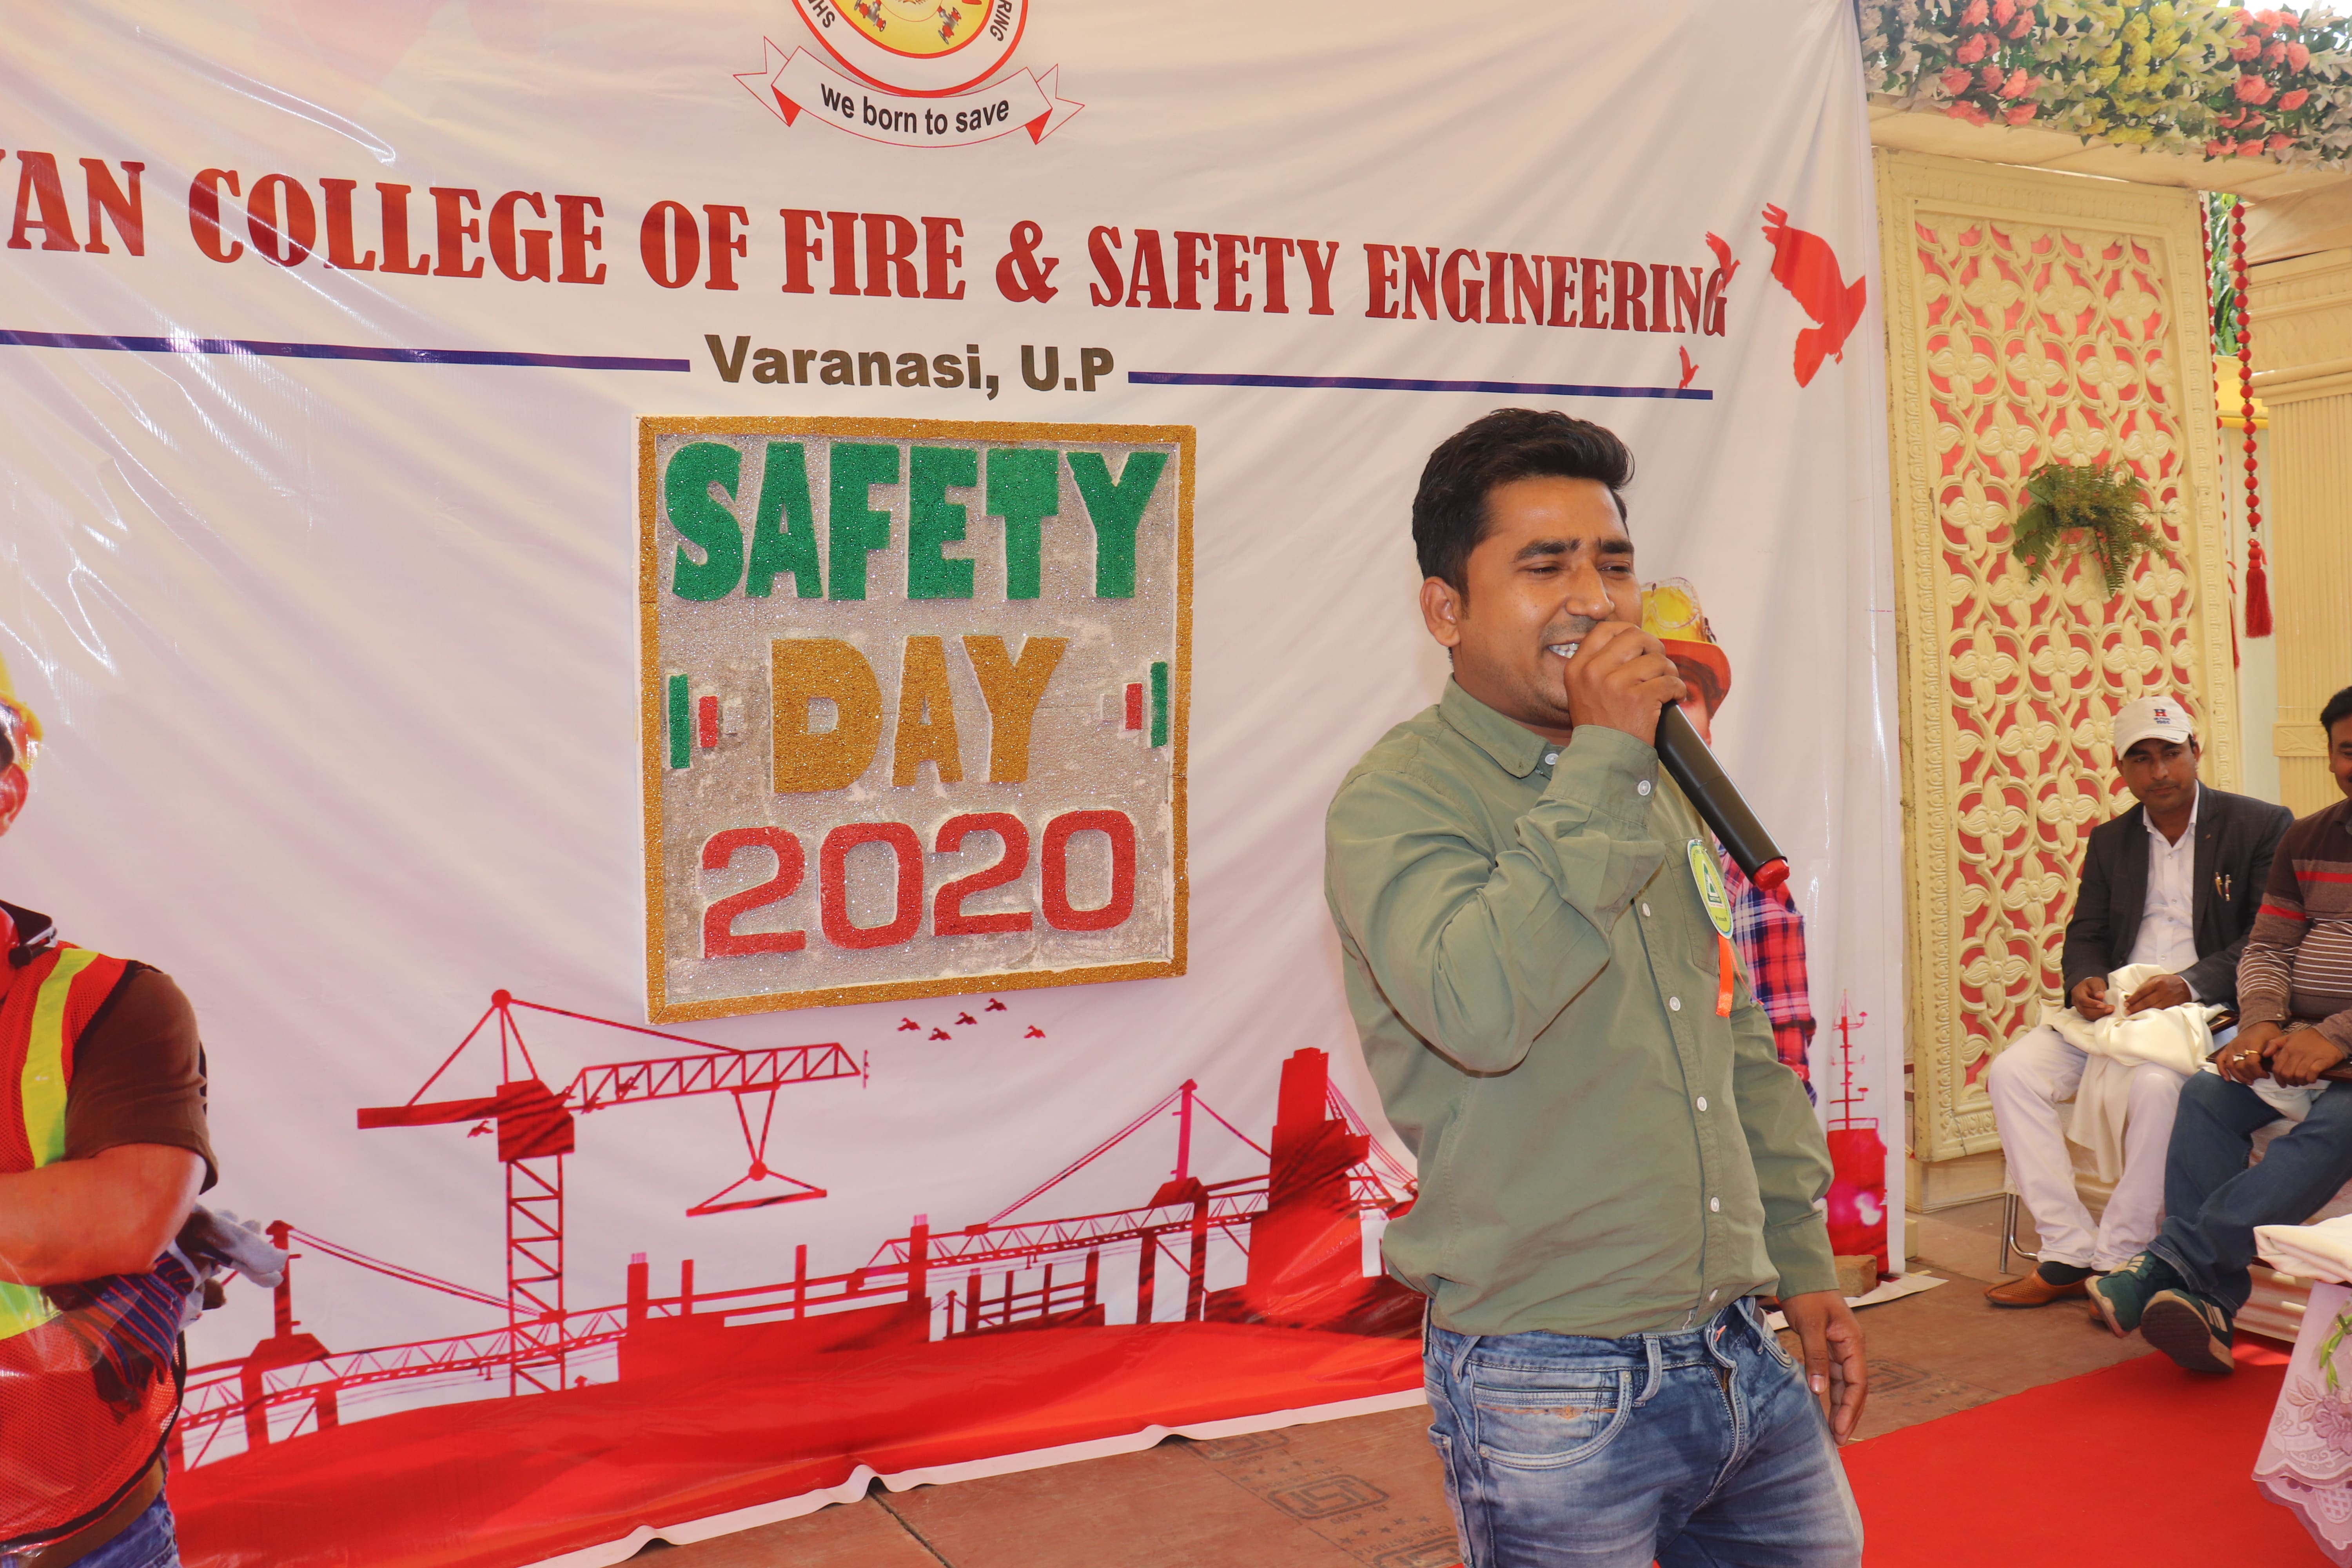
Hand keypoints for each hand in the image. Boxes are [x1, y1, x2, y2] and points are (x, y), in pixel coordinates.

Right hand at [1560, 621, 1685, 741]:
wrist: (1603, 759)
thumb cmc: (1598, 726)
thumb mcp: (1582, 690)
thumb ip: (1597, 664)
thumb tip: (1631, 639)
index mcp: (1578, 667)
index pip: (1604, 629)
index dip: (1627, 631)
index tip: (1638, 644)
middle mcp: (1594, 672)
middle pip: (1634, 637)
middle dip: (1653, 647)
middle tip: (1658, 663)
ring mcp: (1616, 685)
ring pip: (1657, 660)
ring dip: (1669, 671)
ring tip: (1667, 685)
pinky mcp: (1640, 699)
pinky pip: (1670, 681)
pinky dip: (1678, 690)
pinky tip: (1674, 698)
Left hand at [1779, 1289, 1867, 1443]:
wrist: (1801, 1272)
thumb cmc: (1807, 1294)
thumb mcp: (1810, 1324)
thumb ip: (1815, 1356)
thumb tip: (1818, 1390)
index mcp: (1853, 1342)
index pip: (1857, 1383)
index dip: (1850, 1408)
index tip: (1840, 1430)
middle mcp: (1851, 1348)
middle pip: (1854, 1388)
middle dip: (1849, 1414)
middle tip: (1838, 1440)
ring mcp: (1841, 1348)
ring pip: (1845, 1384)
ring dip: (1841, 1407)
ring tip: (1833, 1432)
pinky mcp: (1829, 1347)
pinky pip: (1834, 1376)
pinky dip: (1831, 1393)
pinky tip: (1825, 1407)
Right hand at [2070, 976, 2112, 1020]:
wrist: (2089, 988)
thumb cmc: (2091, 984)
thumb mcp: (2095, 981)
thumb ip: (2097, 988)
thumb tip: (2100, 996)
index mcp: (2077, 993)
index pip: (2083, 1000)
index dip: (2093, 1004)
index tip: (2103, 1004)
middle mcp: (2076, 1003)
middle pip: (2085, 1010)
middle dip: (2099, 1011)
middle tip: (2110, 1008)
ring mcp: (2080, 1009)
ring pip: (2088, 1016)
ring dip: (2100, 1015)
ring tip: (2110, 1010)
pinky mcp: (2085, 1014)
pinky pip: (2091, 1018)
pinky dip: (2100, 1017)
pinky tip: (2107, 1013)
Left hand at [2125, 973, 2192, 1014]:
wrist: (2187, 985)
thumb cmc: (2168, 981)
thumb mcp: (2157, 978)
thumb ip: (2146, 985)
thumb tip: (2134, 995)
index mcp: (2158, 982)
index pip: (2142, 992)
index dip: (2133, 999)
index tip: (2126, 1003)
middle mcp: (2163, 991)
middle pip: (2146, 1001)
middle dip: (2135, 1007)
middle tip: (2127, 1012)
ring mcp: (2169, 1000)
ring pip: (2153, 1008)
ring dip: (2142, 1012)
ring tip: (2133, 1015)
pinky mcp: (2174, 1006)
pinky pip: (2161, 1012)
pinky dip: (2152, 1014)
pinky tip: (2146, 1016)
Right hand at [2219, 1021, 2281, 1083]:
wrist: (2259, 1024)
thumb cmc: (2269, 1034)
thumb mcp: (2276, 1042)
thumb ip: (2274, 1054)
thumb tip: (2271, 1068)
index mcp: (2253, 1044)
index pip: (2251, 1062)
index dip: (2259, 1072)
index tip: (2267, 1075)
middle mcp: (2239, 1046)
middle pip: (2240, 1066)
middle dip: (2250, 1076)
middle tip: (2259, 1078)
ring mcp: (2231, 1047)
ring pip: (2231, 1066)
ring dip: (2239, 1076)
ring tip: (2249, 1081)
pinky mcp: (2226, 1048)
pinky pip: (2220, 1060)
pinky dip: (2222, 1070)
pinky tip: (2228, 1079)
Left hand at [2270, 1029, 2349, 1088]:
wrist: (2330, 1033)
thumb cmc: (2308, 1037)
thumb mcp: (2289, 1037)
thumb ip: (2274, 1044)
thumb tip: (2264, 1054)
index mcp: (2287, 1049)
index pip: (2277, 1068)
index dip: (2278, 1079)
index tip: (2282, 1083)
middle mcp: (2296, 1053)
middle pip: (2287, 1074)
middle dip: (2289, 1082)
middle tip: (2294, 1083)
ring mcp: (2309, 1057)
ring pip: (2299, 1075)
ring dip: (2300, 1082)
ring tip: (2303, 1081)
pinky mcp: (2322, 1061)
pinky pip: (2312, 1074)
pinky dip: (2310, 1079)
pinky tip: (2312, 1079)